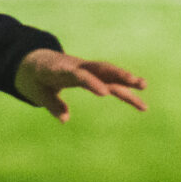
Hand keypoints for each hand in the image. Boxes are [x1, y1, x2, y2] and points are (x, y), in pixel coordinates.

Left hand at [16, 48, 148, 121]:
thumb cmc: (36, 78)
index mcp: (62, 69)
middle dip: (119, 75)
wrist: (36, 62)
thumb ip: (52, 104)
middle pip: (102, 68)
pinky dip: (125, 91)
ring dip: (127, 80)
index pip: (80, 75)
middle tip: (136, 82)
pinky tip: (140, 104)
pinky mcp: (93, 76)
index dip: (92, 83)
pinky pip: (111, 82)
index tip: (104, 94)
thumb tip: (65, 119)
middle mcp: (79, 66)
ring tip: (144, 86)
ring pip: (110, 73)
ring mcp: (88, 70)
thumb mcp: (38, 93)